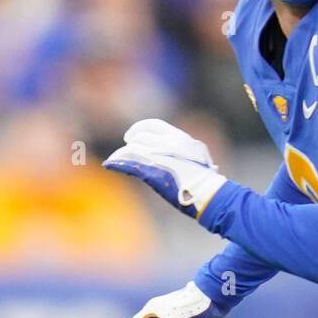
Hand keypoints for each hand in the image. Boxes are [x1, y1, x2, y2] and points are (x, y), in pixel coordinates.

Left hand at [103, 119, 227, 218]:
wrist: (207, 192)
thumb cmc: (205, 178)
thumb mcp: (198, 156)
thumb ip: (184, 150)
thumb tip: (179, 151)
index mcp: (180, 137)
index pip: (153, 125)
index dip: (140, 128)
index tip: (133, 135)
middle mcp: (167, 144)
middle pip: (140, 137)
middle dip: (131, 142)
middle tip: (127, 148)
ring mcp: (158, 157)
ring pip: (132, 149)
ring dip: (122, 154)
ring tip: (116, 159)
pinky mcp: (151, 172)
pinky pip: (128, 163)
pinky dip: (117, 163)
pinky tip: (110, 164)